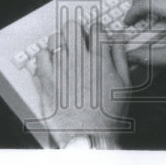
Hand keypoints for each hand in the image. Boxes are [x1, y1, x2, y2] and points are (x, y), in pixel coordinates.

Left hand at [31, 18, 130, 145]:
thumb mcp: (124, 85)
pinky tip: (52, 63)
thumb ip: (121, 58)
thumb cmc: (108, 115)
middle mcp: (79, 61)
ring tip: (64, 51)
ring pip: (54, 39)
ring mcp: (60, 70)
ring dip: (60, 42)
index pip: (97, 29)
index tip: (95, 32)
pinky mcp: (46, 81)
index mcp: (100, 60)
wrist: (89, 136)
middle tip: (78, 38)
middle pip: (73, 27)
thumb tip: (117, 40)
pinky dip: (45, 57)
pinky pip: (40, 57)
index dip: (97, 27)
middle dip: (76, 30)